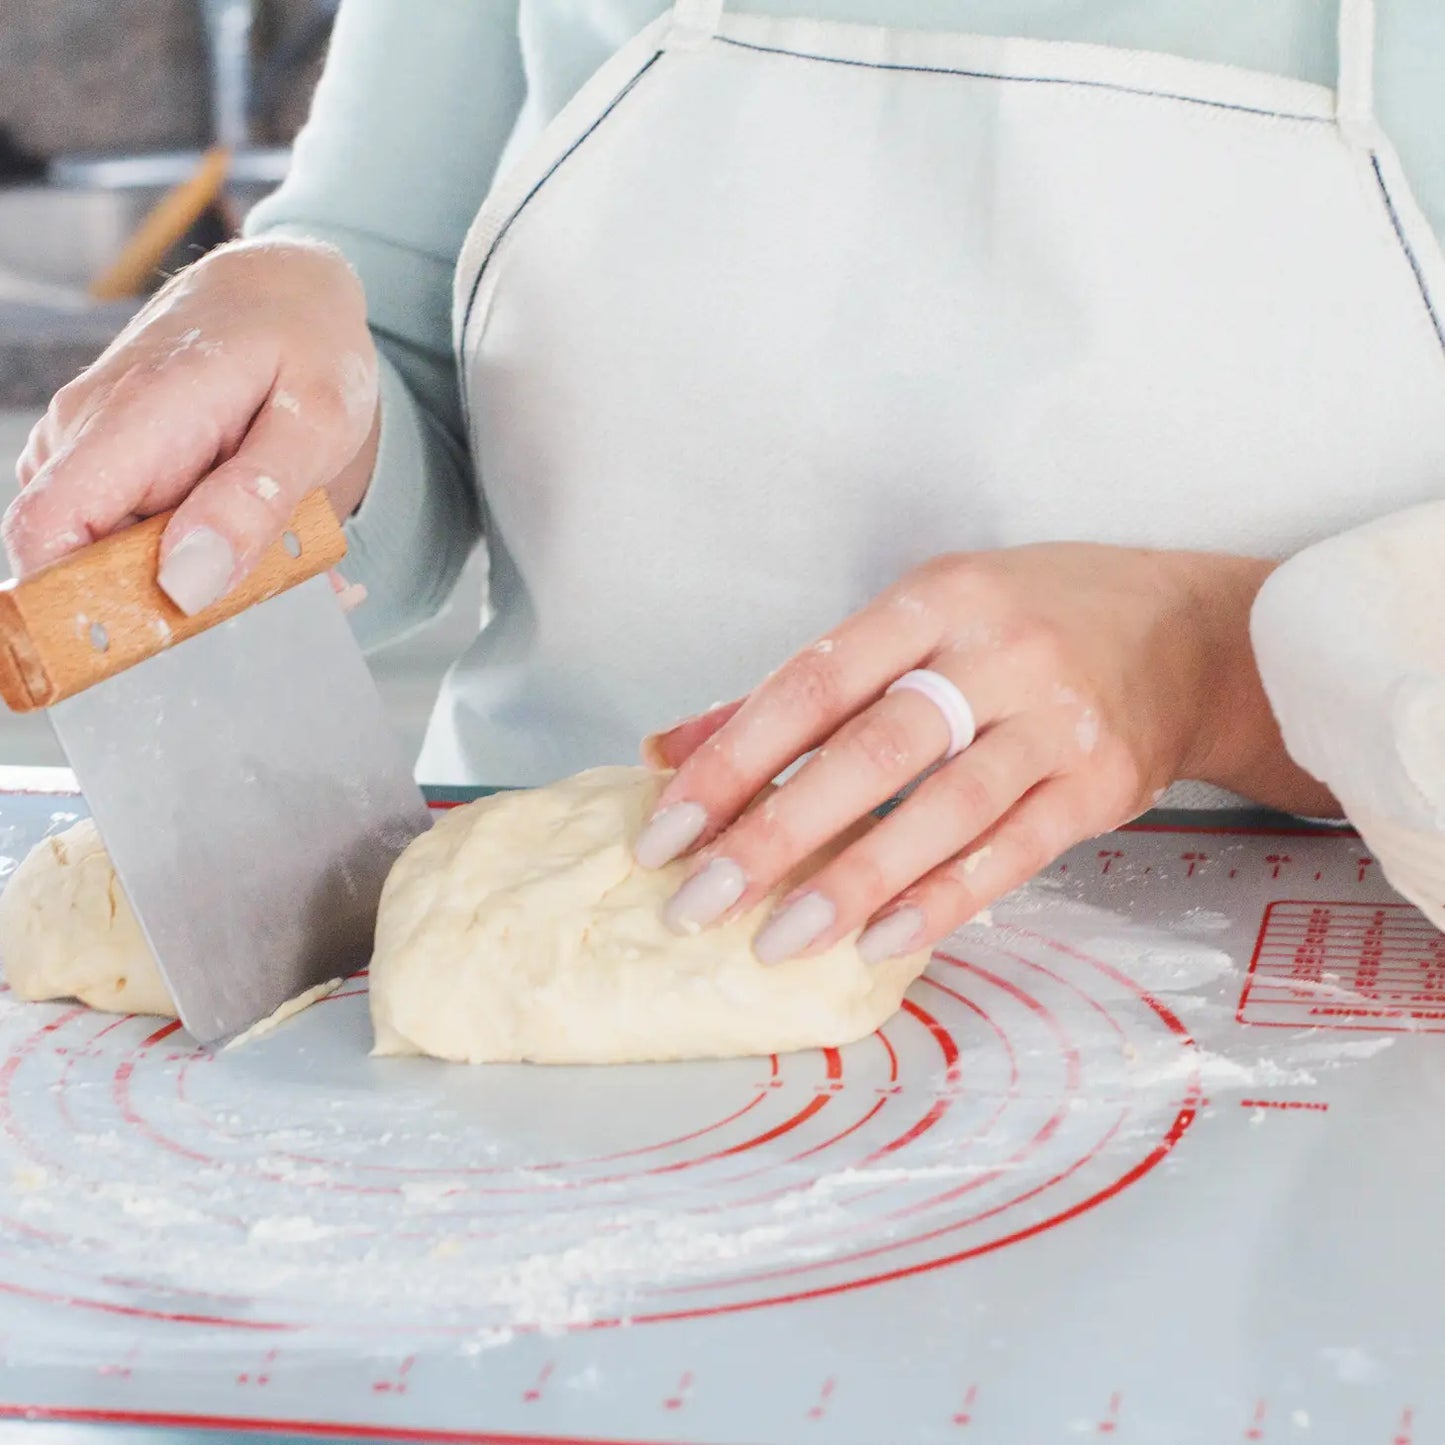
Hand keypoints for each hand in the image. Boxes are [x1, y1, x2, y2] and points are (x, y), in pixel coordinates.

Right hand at [5, 238, 380, 613]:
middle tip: (263, 602)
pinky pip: (134, 533)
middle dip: (164, 603)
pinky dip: (194, 556)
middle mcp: (87, 436)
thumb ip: (254, 499)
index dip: (79, 604)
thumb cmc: (307, 344)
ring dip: (189, 582)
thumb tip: (187, 580)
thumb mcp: (315, 418)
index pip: (47, 534)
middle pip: (80, 560)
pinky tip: (258, 544)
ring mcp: (94, 448)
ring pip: (109, 554)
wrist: (288, 289)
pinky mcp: (115, 464)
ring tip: (276, 564)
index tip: (157, 644)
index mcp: (130, 422)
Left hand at [636, 544, 1336, 963]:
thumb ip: (802, 687)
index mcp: (934, 600)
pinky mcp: (1100, 786)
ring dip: (852, 881)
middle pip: (871, 750)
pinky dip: (943, 900)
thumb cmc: (1028, 621)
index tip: (666, 830)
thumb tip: (675, 750)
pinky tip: (880, 941)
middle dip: (774, 833)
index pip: (811, 683)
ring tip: (777, 941)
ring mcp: (1055, 722)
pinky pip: (1011, 852)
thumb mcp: (921, 618)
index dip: (731, 760)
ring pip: (941, 809)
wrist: (1189, 632)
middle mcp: (995, 654)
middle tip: (698, 904)